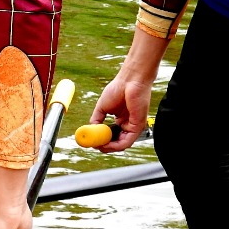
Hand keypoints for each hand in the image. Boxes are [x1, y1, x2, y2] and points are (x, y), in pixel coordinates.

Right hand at [90, 27, 167, 151]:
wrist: (129, 80)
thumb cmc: (118, 88)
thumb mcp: (102, 107)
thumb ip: (97, 119)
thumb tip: (90, 130)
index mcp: (120, 119)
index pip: (112, 136)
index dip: (102, 141)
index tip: (93, 141)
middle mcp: (127, 124)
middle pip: (117, 142)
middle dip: (105, 146)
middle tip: (94, 145)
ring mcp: (133, 125)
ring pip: (122, 144)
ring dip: (109, 148)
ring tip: (99, 145)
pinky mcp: (138, 126)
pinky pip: (127, 141)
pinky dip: (116, 146)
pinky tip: (106, 144)